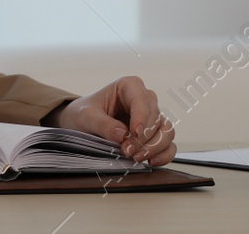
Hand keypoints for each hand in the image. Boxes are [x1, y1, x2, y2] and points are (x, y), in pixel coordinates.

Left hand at [43, 76, 174, 165]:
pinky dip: (164, 154)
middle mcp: (144, 99)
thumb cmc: (83, 113)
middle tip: (127, 151)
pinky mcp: (154, 135)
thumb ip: (103, 124)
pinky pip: (168, 145)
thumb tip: (122, 135)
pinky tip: (151, 161)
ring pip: (166, 131)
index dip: (141, 117)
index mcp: (129, 87)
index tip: (134, 133)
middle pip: (156, 118)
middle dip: (143, 138)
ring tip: (136, 158)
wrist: (80, 124)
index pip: (142, 100)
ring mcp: (151, 118)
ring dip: (154, 147)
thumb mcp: (86, 116)